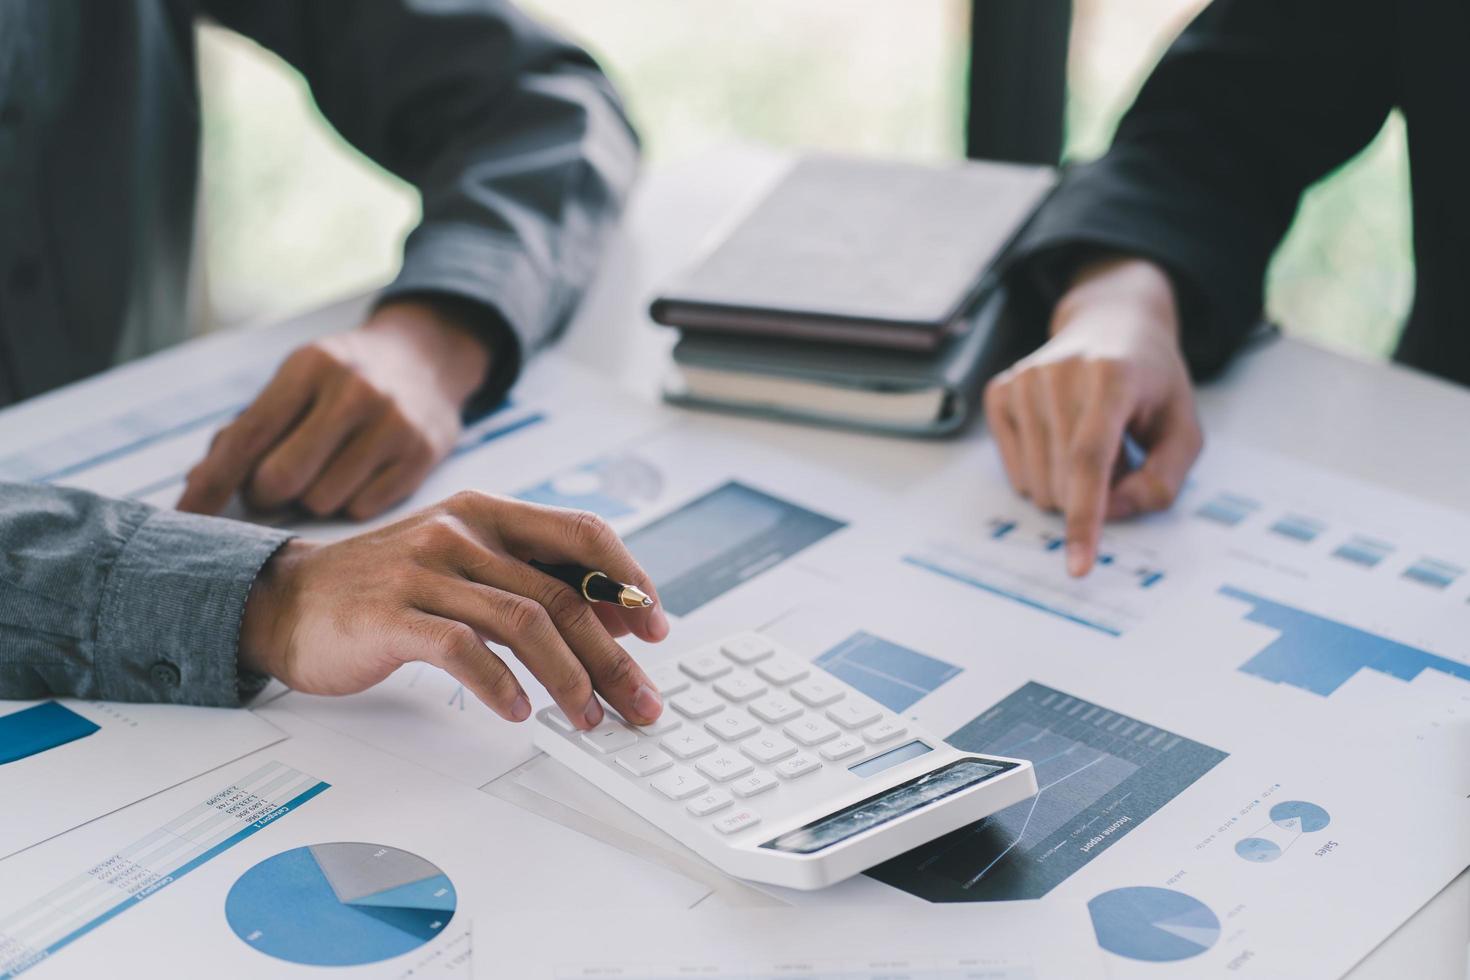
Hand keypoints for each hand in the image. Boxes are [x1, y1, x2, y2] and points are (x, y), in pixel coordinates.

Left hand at [178, 300, 489, 519]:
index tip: (185, 517)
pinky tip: (361, 473)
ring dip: (313, 498)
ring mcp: (394, 424)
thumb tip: (200, 482)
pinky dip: (351, 502)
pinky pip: (363, 509)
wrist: (427, 358)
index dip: (211, 483)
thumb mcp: (297, 380)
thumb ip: (250, 427)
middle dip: (267, 493)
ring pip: (322, 501)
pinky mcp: (422, 454)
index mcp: (310, 366)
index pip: (248, 437)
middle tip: (277, 481)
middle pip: (281, 479)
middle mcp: (355, 391)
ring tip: (329, 468)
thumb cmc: (343, 377)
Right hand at [239, 492, 672, 728]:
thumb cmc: (384, 589)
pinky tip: (518, 713)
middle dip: (614, 655)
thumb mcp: (460, 562)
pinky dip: (501, 686)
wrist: (285, 600)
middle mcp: (462, 533)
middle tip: (640, 700)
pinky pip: (465, 650)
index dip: (629, 580)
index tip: (656, 628)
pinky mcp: (392, 616)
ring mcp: (426, 571)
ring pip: (526, 622)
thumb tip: (612, 617)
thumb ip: (525, 578)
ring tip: (587, 718)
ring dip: (570, 679)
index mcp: (487, 514)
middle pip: (565, 592)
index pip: (583, 533)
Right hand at [983, 256, 1202, 576]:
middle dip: (1094, 493)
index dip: (1084, 518)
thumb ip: (1163, 480)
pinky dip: (1043, 473)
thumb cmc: (1152, 382)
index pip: (1089, 459)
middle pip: (1062, 480)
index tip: (1078, 566)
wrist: (1111, 323)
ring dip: (1069, 484)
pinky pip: (1015, 472)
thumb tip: (1110, 512)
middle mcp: (1059, 373)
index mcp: (1112, 376)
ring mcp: (1023, 380)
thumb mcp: (1183, 428)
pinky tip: (1061, 438)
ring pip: (1036, 484)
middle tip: (1119, 454)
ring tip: (1093, 441)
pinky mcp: (1000, 391)